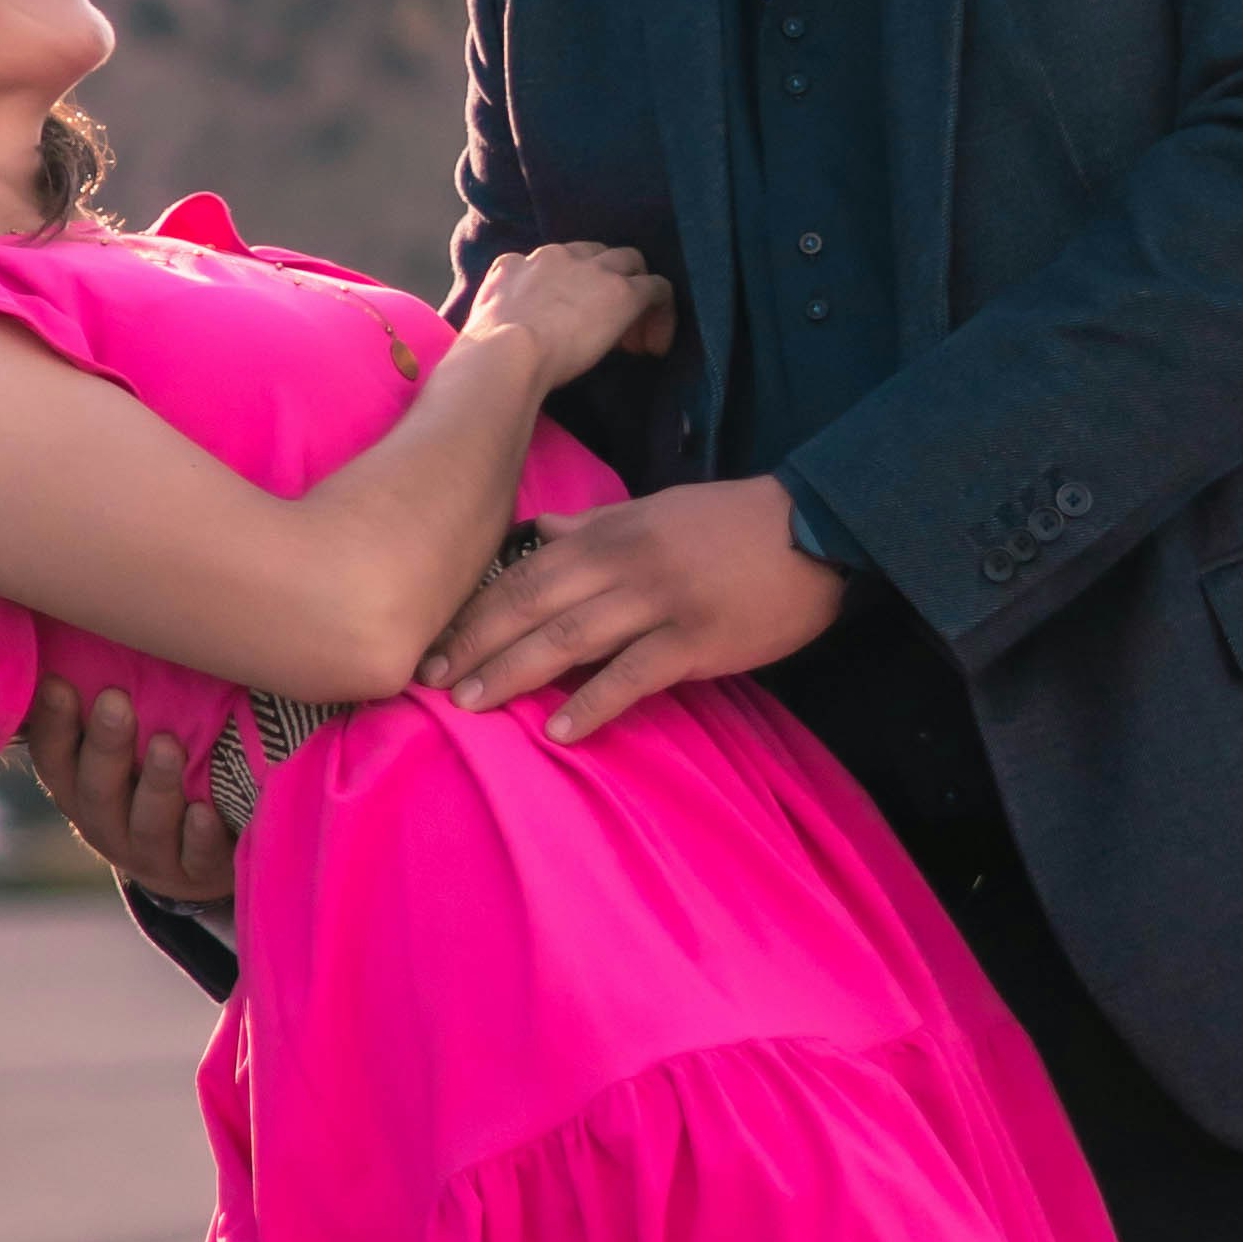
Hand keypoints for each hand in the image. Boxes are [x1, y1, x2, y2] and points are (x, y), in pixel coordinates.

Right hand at [24, 677, 244, 909]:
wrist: (192, 865)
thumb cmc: (150, 778)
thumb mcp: (122, 747)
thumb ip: (107, 699)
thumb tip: (103, 608)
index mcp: (77, 786)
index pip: (53, 757)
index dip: (52, 724)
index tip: (60, 682)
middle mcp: (103, 822)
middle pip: (95, 789)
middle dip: (105, 745)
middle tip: (117, 701)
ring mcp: (146, 853)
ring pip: (143, 824)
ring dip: (154, 785)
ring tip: (168, 746)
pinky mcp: (191, 874)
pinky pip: (191, 859)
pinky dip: (197, 837)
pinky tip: (205, 813)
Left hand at [430, 474, 843, 750]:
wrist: (814, 528)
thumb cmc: (731, 523)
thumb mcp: (654, 510)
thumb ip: (593, 525)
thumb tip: (539, 532)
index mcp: (609, 530)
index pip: (523, 571)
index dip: (473, 609)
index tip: (432, 642)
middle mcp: (622, 562)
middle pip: (531, 604)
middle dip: (475, 644)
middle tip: (429, 682)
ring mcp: (658, 601)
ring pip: (569, 637)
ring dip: (514, 673)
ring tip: (472, 706)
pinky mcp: (696, 639)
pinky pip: (634, 674)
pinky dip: (593, 702)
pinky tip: (560, 731)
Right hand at [460, 233, 676, 389]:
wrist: (504, 353)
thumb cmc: (485, 355)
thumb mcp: (481, 327)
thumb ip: (495, 323)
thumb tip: (492, 347)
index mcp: (515, 266)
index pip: (550, 264)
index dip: (567, 292)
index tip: (568, 325)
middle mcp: (555, 257)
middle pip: (593, 256)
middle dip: (602, 285)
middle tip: (604, 329)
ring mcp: (592, 271)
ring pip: (629, 263)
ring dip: (634, 293)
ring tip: (636, 337)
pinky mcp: (622, 292)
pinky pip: (657, 288)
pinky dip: (662, 313)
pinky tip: (657, 344)